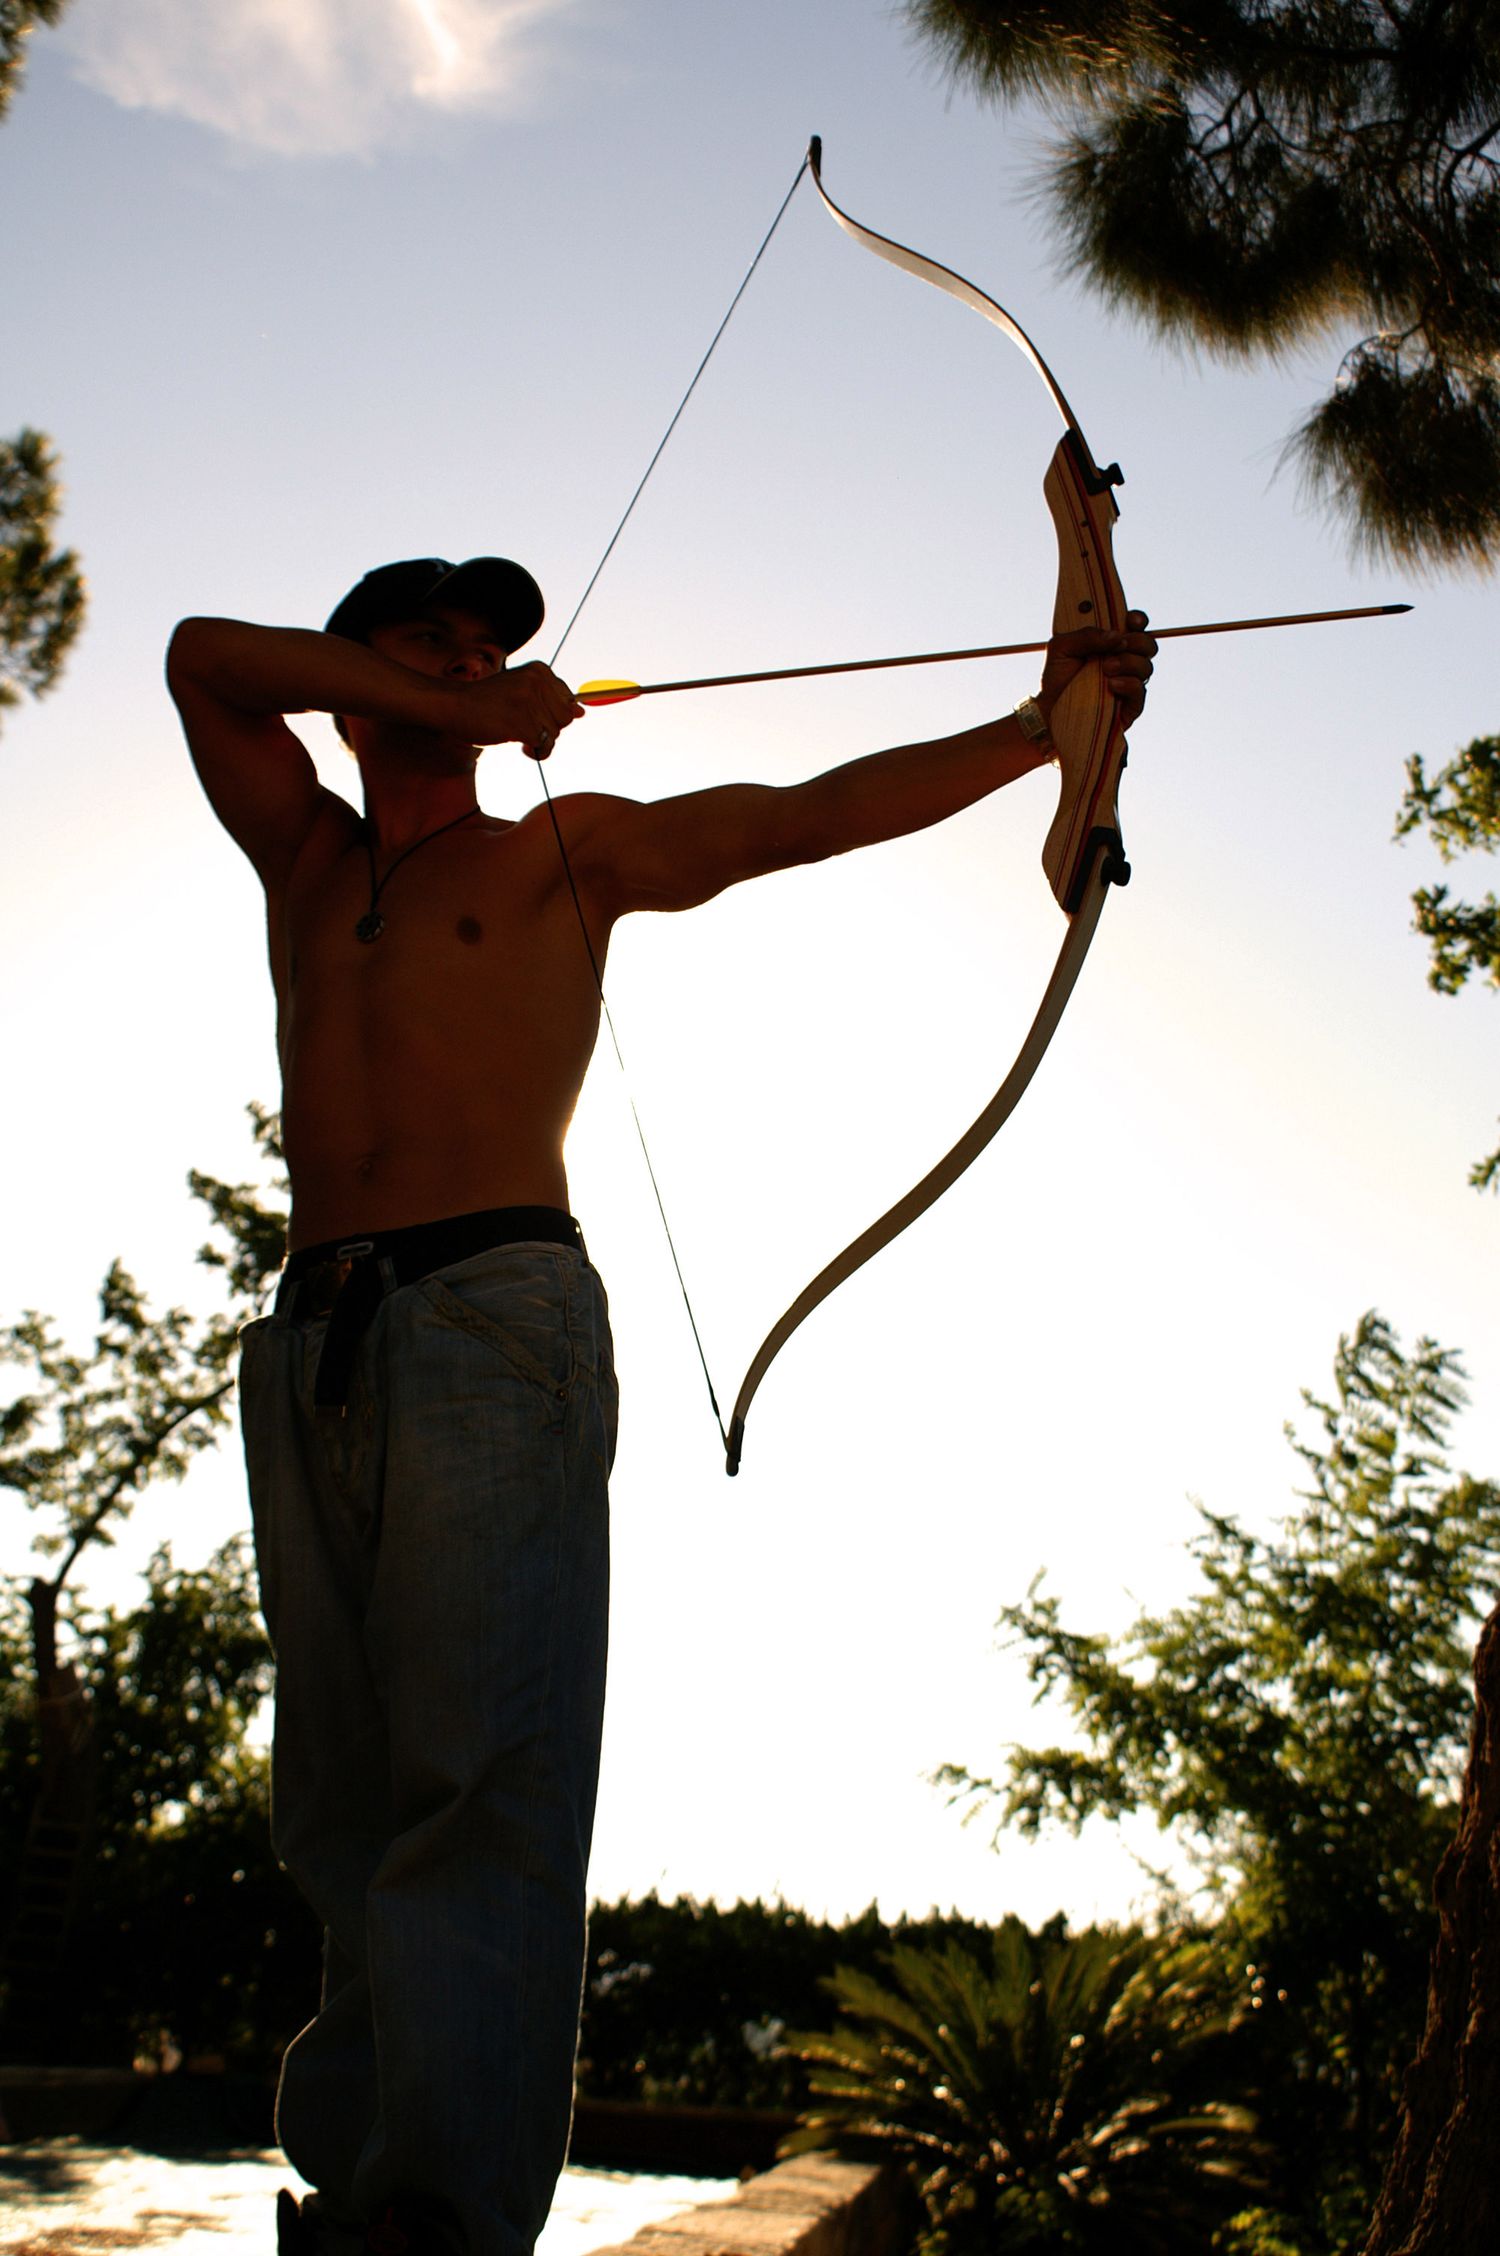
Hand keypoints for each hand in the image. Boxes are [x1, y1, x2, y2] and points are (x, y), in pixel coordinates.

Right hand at [458, 662, 583, 757]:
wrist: (453, 705)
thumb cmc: (486, 701)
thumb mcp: (521, 691)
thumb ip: (551, 699)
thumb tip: (582, 712)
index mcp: (539, 670)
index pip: (568, 699)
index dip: (551, 714)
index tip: (534, 716)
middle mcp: (537, 681)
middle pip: (566, 717)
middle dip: (549, 728)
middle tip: (525, 727)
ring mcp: (529, 701)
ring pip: (555, 733)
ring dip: (539, 741)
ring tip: (518, 735)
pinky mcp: (522, 722)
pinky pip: (544, 745)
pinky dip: (535, 752)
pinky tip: (520, 746)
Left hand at [1038, 609, 1156, 730]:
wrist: (1050, 710)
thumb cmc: (1057, 677)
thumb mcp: (1062, 648)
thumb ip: (1086, 635)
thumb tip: (1116, 636)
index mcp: (1111, 643)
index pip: (1135, 626)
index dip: (1138, 620)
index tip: (1131, 620)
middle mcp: (1124, 661)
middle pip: (1148, 645)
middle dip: (1138, 641)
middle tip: (1117, 646)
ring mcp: (1129, 683)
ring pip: (1146, 666)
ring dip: (1128, 663)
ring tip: (1106, 669)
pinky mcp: (1129, 705)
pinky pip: (1140, 689)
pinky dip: (1128, 684)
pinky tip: (1111, 685)